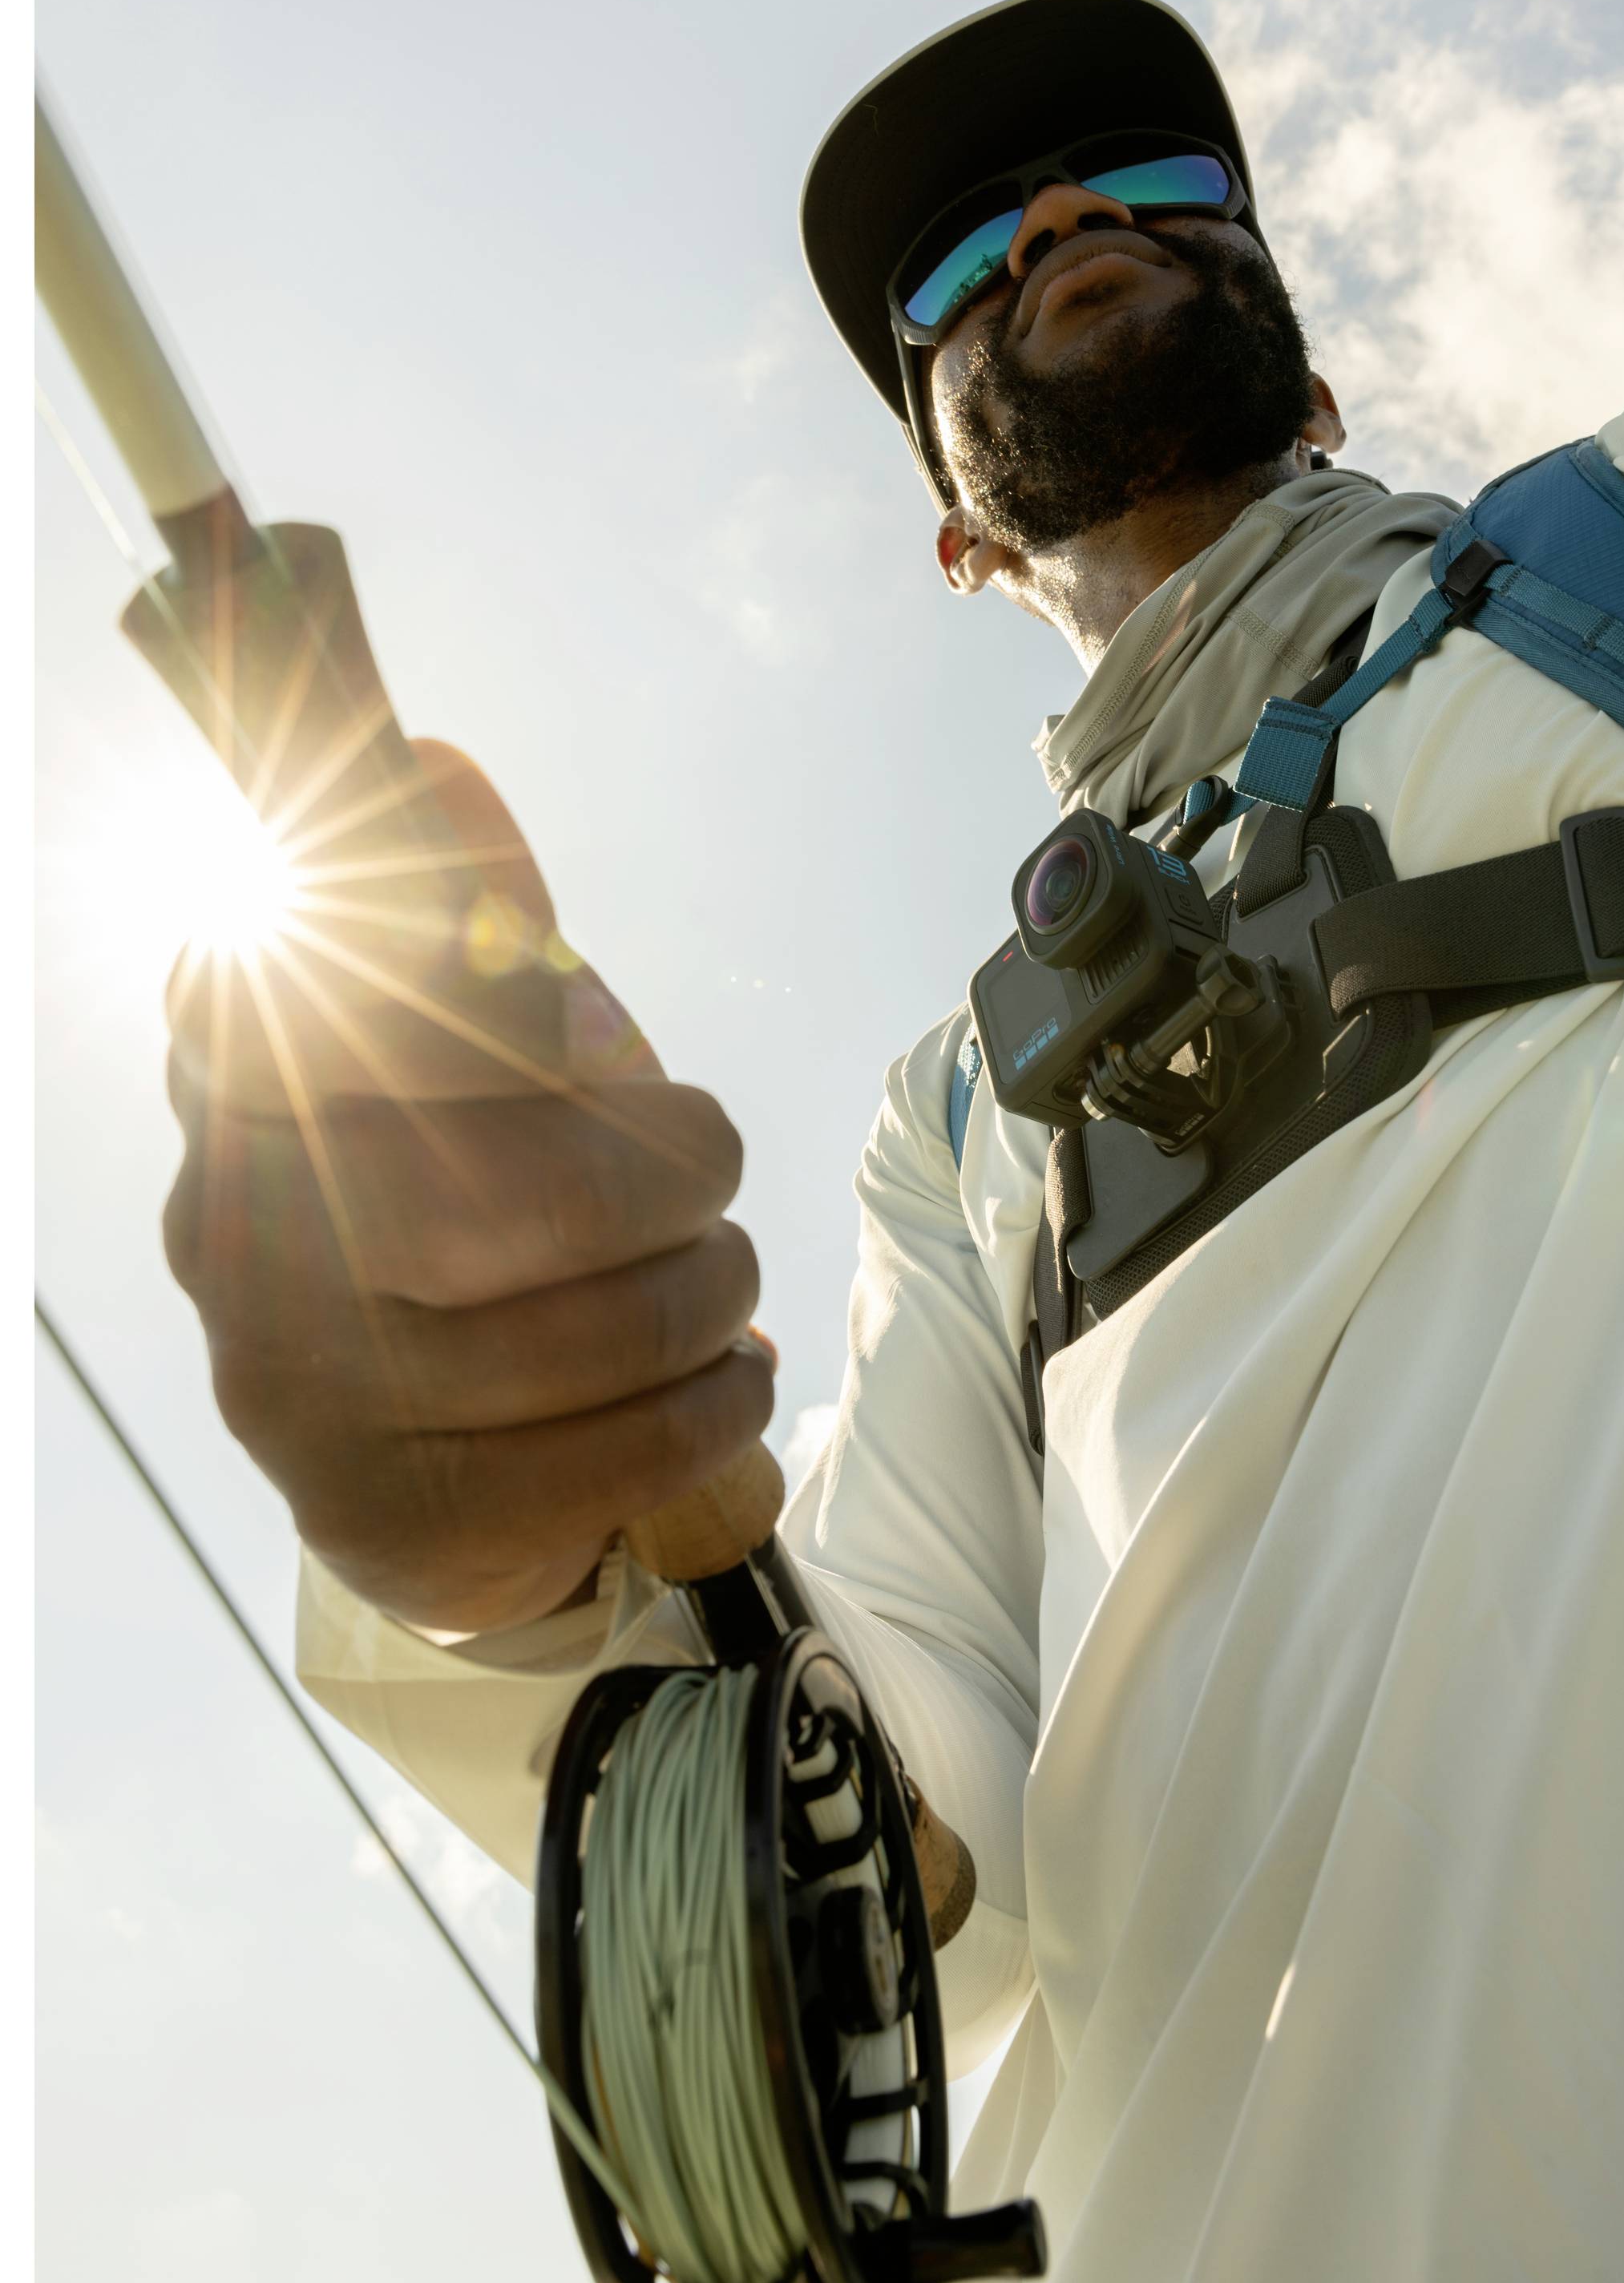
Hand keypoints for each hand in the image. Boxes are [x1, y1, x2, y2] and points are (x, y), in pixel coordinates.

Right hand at [162, 740, 775, 1631]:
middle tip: (710, 1170)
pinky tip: (729, 1380)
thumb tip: (434, 766)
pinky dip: (714, 1406)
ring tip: (725, 1279)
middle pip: (510, 1192)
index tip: (579, 1016)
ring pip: (582, 1332)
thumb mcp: (458, 1051)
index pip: (332, 984)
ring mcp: (297, 1391)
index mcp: (239, 1070)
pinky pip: (609, 1454)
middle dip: (668, 1178)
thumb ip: (460, 917)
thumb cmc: (461, 1198)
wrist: (418, 1462)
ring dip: (710, 1292)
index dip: (487, 990)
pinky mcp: (386, 1516)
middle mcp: (235, 1230)